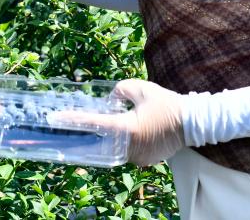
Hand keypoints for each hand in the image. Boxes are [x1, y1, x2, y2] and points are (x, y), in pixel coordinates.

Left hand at [50, 79, 185, 165]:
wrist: (193, 123)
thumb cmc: (167, 104)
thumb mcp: (141, 89)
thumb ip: (120, 89)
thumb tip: (110, 98)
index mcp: (128, 129)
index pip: (95, 124)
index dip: (74, 120)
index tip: (56, 118)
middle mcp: (130, 147)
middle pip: (100, 141)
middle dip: (83, 134)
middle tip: (65, 128)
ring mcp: (138, 157)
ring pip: (112, 149)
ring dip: (102, 140)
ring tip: (88, 129)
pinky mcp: (144, 160)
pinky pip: (125, 152)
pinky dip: (118, 144)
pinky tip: (112, 135)